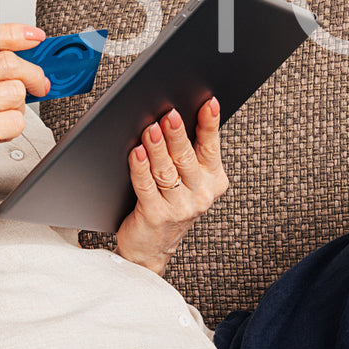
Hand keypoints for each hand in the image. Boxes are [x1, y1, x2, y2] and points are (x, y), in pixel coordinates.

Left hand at [114, 97, 229, 275]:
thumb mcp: (186, 180)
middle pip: (186, 158)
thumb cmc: (168, 203)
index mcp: (212, 180)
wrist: (151, 246)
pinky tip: (136, 153)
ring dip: (157, 148)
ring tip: (150, 129)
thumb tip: (172, 117)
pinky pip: (146, 186)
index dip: (210, 124)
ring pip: (166, 171)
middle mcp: (199, 195)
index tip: (209, 102)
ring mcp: (178, 208)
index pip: (210, 147)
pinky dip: (140, 168)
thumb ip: (185, 153)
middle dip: (177, 134)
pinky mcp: (155, 216)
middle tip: (169, 114)